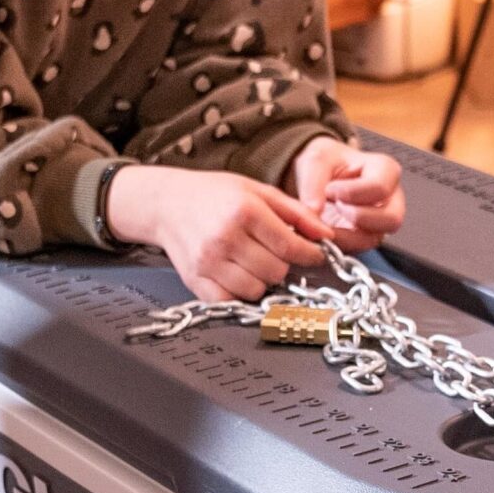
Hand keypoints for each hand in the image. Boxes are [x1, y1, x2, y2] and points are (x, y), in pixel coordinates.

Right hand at [106, 166, 330, 301]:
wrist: (166, 204)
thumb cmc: (214, 194)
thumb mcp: (258, 191)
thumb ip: (296, 213)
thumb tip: (327, 235)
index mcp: (244, 211)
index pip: (291, 247)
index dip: (309, 254)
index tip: (313, 254)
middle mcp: (225, 238)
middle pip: (276, 271)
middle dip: (282, 264)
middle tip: (273, 252)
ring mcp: (208, 262)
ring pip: (256, 290)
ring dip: (262, 280)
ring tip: (254, 262)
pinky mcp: (195, 281)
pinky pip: (231, 301)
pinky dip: (239, 292)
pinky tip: (237, 274)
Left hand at [290, 137, 406, 243]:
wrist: (323, 175)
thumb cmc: (328, 163)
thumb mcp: (316, 159)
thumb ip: (313, 182)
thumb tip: (313, 210)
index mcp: (385, 170)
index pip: (379, 187)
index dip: (351, 193)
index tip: (330, 189)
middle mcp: (391, 198)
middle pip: (391, 219)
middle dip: (357, 217)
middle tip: (335, 207)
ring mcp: (382, 221)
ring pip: (375, 238)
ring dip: (346, 234)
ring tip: (327, 218)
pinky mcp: (368, 236)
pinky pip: (359, 247)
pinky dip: (339, 242)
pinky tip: (326, 229)